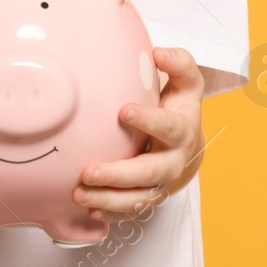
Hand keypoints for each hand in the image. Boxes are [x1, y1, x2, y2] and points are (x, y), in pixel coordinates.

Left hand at [73, 47, 206, 222]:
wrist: (188, 149)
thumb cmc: (179, 110)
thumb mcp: (186, 84)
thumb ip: (178, 64)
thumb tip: (158, 52)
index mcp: (183, 132)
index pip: (169, 127)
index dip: (149, 121)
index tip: (123, 111)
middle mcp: (173, 163)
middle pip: (149, 173)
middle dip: (119, 175)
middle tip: (88, 171)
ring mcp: (160, 185)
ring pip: (137, 199)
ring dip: (108, 200)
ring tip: (79, 194)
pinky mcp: (147, 199)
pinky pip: (129, 212)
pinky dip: (110, 214)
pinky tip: (87, 210)